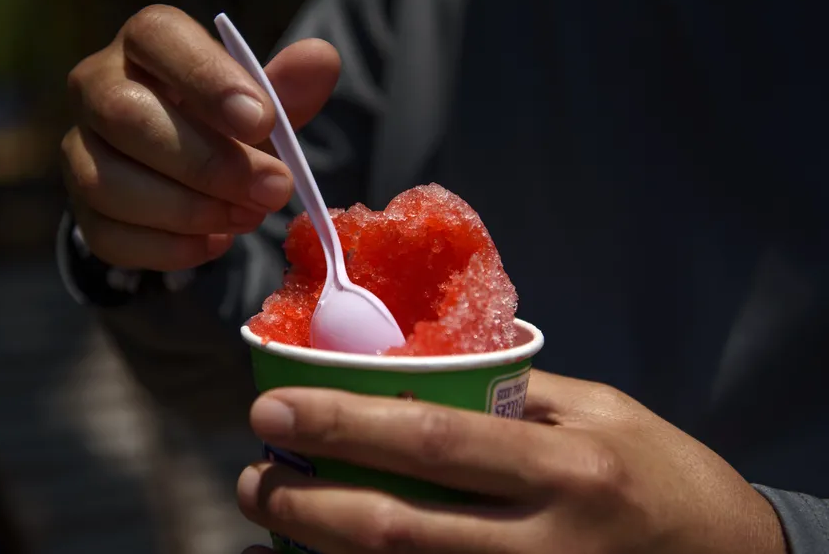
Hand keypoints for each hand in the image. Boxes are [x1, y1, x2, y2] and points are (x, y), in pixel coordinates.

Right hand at [62, 5, 339, 270]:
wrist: (180, 170)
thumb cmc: (222, 124)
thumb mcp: (258, 103)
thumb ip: (287, 88)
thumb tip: (323, 59)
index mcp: (144, 43)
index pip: (158, 37)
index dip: (208, 80)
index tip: (262, 121)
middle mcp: (96, 86)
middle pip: (126, 116)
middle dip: (208, 162)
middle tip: (273, 190)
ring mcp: (79, 150)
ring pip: (109, 183)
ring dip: (190, 210)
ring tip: (247, 217)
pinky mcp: (82, 209)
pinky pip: (110, 237)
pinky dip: (171, 248)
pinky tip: (215, 242)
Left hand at [236, 371, 785, 553]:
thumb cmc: (660, 470)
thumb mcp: (599, 411)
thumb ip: (513, 397)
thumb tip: (417, 376)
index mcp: (565, 465)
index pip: (433, 439)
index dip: (344, 423)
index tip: (274, 408)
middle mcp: (544, 541)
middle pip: (399, 528)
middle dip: (308, 500)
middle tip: (252, 473)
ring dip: (321, 549)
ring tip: (273, 512)